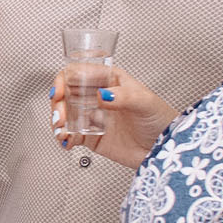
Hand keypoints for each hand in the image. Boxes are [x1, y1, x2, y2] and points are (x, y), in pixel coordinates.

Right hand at [49, 63, 170, 168]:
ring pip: (65, 114)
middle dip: (58, 104)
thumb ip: (124, 96)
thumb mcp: (146, 102)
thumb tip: (102, 95)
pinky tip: (67, 141)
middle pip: (66, 94)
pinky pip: (71, 135)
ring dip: (57, 122)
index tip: (59, 93)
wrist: (164, 150)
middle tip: (60, 117)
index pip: (78, 73)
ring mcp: (94, 117)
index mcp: (109, 81)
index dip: (63, 80)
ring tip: (61, 131)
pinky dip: (64, 138)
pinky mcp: (92, 136)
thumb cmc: (161, 120)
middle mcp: (98, 97)